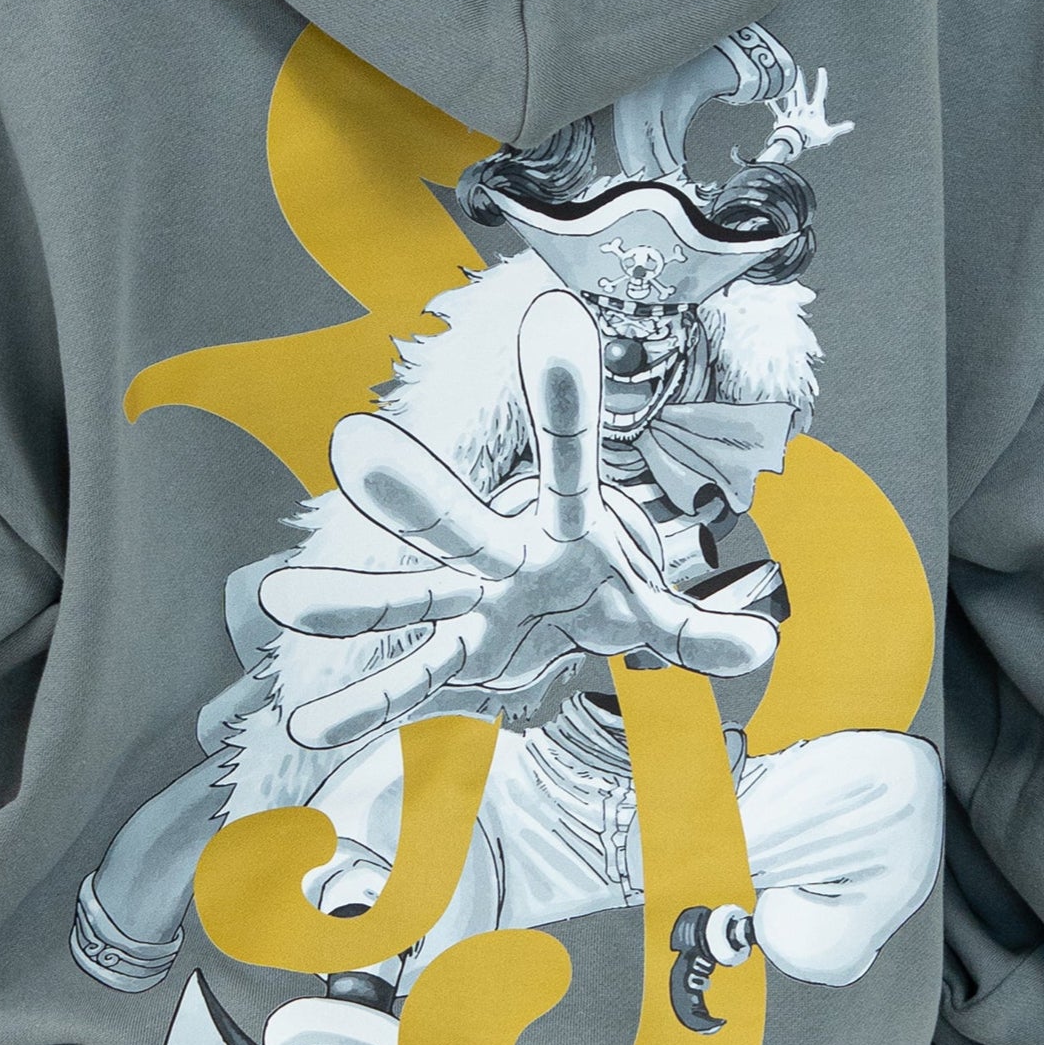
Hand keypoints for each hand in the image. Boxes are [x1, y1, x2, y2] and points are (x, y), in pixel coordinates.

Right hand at [264, 293, 782, 751]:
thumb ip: (699, 625)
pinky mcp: (451, 660)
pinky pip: (404, 687)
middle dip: (415, 496)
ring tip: (279, 597)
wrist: (553, 626)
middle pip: (460, 524)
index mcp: (563, 530)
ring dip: (350, 601)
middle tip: (353, 445)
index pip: (571, 461)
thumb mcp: (655, 611)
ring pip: (407, 598)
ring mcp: (466, 607)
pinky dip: (363, 706)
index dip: (564, 401)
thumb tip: (763, 641)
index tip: (554, 319)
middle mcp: (501, 557)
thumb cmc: (599, 593)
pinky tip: (308, 725)